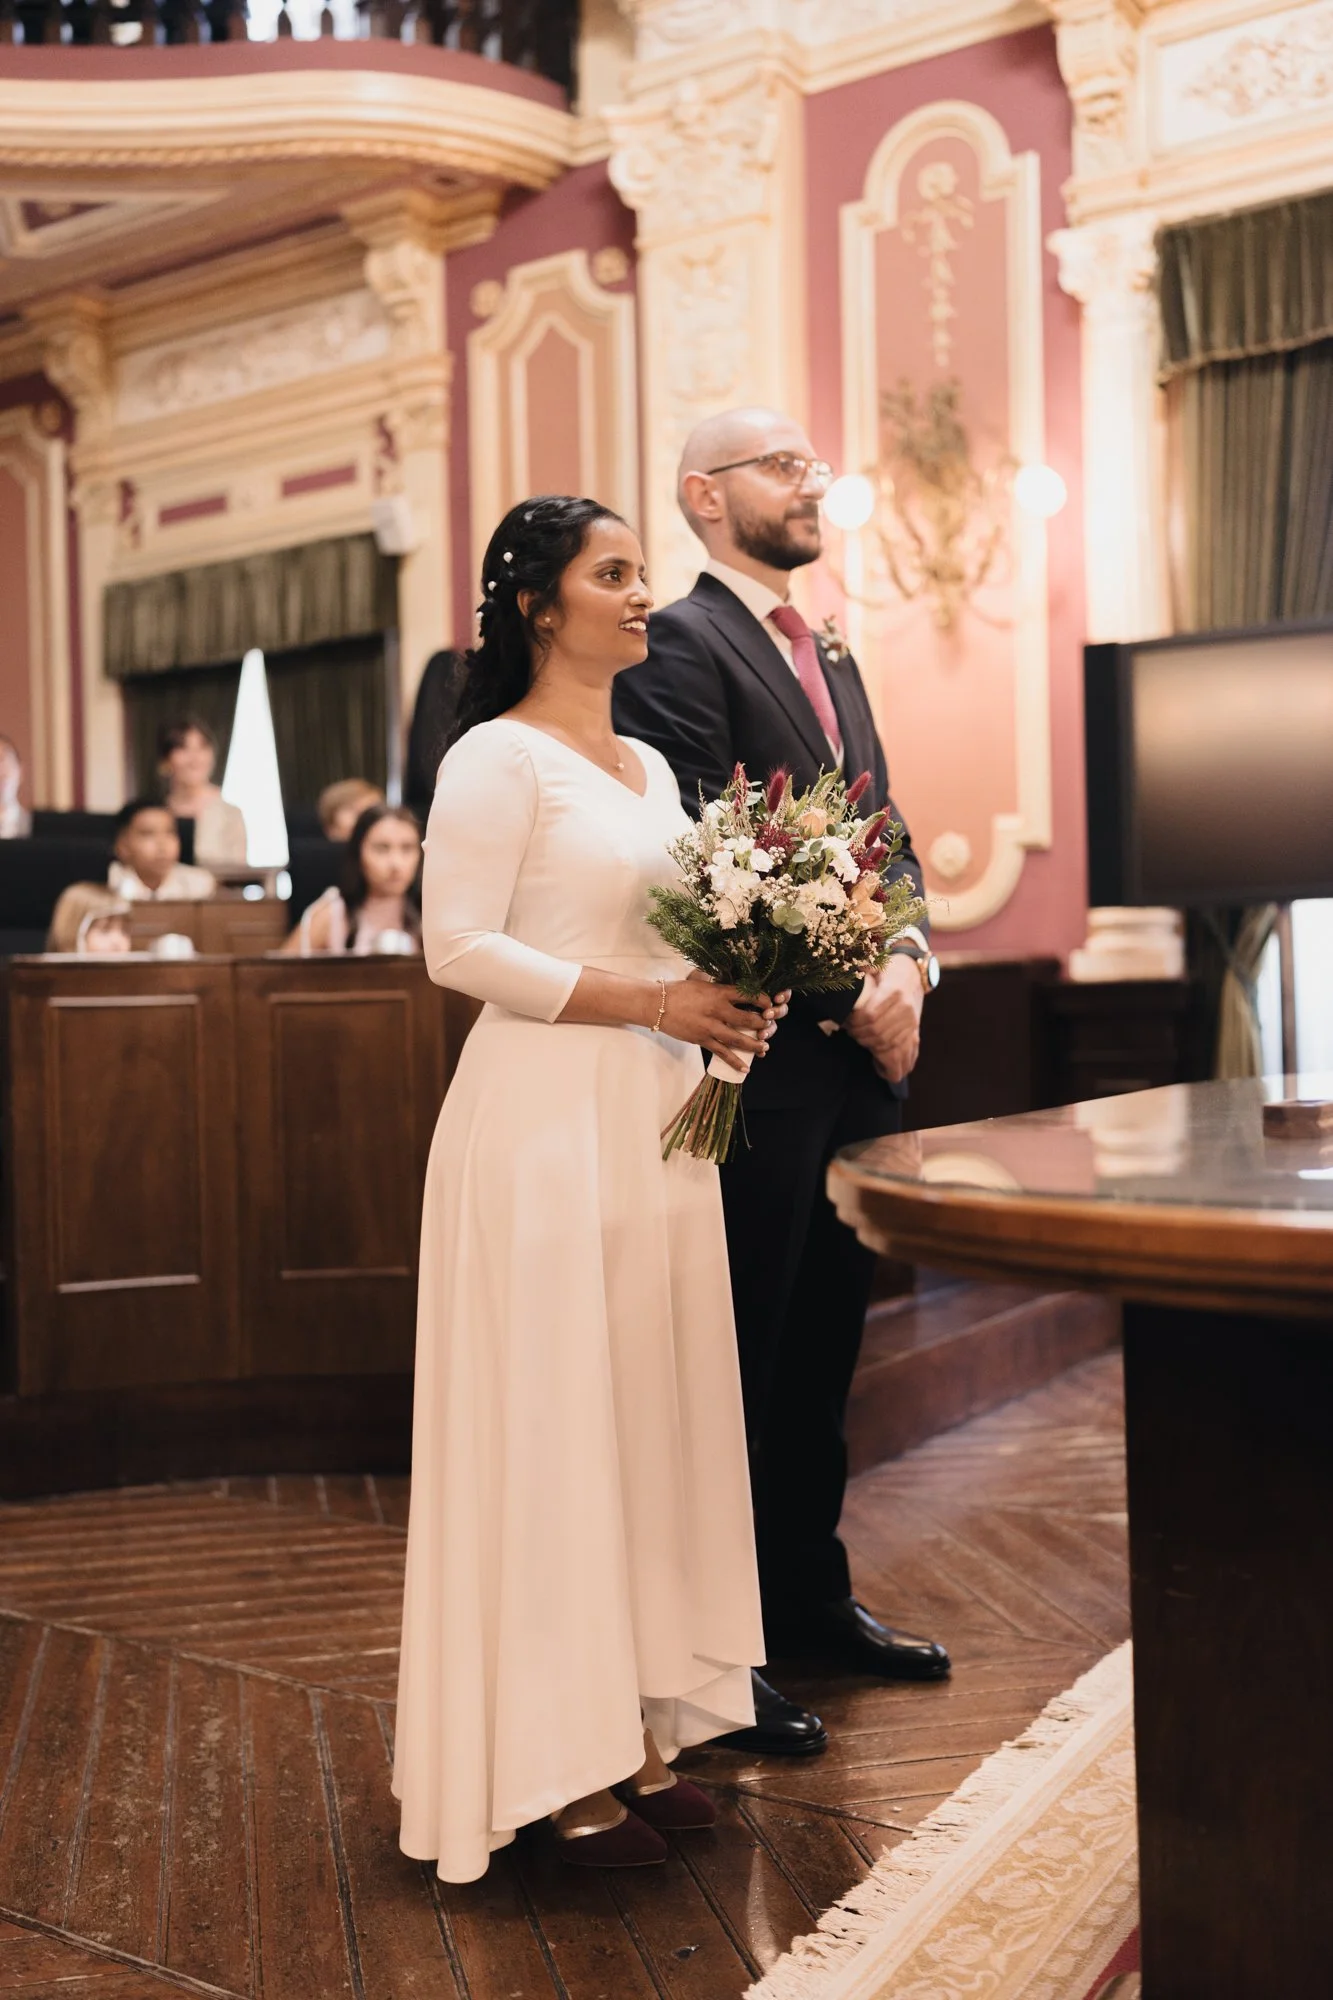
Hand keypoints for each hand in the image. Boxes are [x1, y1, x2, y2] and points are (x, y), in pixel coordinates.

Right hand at [660, 973, 780, 1066]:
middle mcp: (717, 1009)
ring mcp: (710, 1027)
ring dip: (754, 1044)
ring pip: (738, 1038)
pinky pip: (722, 1053)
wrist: (657, 1005)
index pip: (748, 995)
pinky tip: (745, 1068)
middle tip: (769, 1027)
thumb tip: (730, 985)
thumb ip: (717, 985)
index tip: (770, 1005)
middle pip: (748, 1019)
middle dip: (762, 1024)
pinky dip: (735, 1061)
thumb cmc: (678, 991)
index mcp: (718, 992)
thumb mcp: (700, 981)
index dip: (763, 1001)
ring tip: (764, 1048)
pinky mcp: (702, 1040)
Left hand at [846, 958, 922, 1082]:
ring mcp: (912, 1021)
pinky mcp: (914, 1030)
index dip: (854, 1022)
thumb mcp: (875, 966)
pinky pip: (901, 1049)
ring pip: (887, 1043)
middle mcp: (905, 1008)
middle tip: (849, 1031)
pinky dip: (885, 1055)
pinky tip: (874, 1054)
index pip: (870, 1015)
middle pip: (877, 1031)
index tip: (845, 1021)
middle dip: (859, 1034)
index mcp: (894, 991)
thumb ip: (860, 972)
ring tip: (859, 1038)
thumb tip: (842, 971)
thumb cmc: (888, 970)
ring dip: (869, 1044)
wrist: (912, 974)